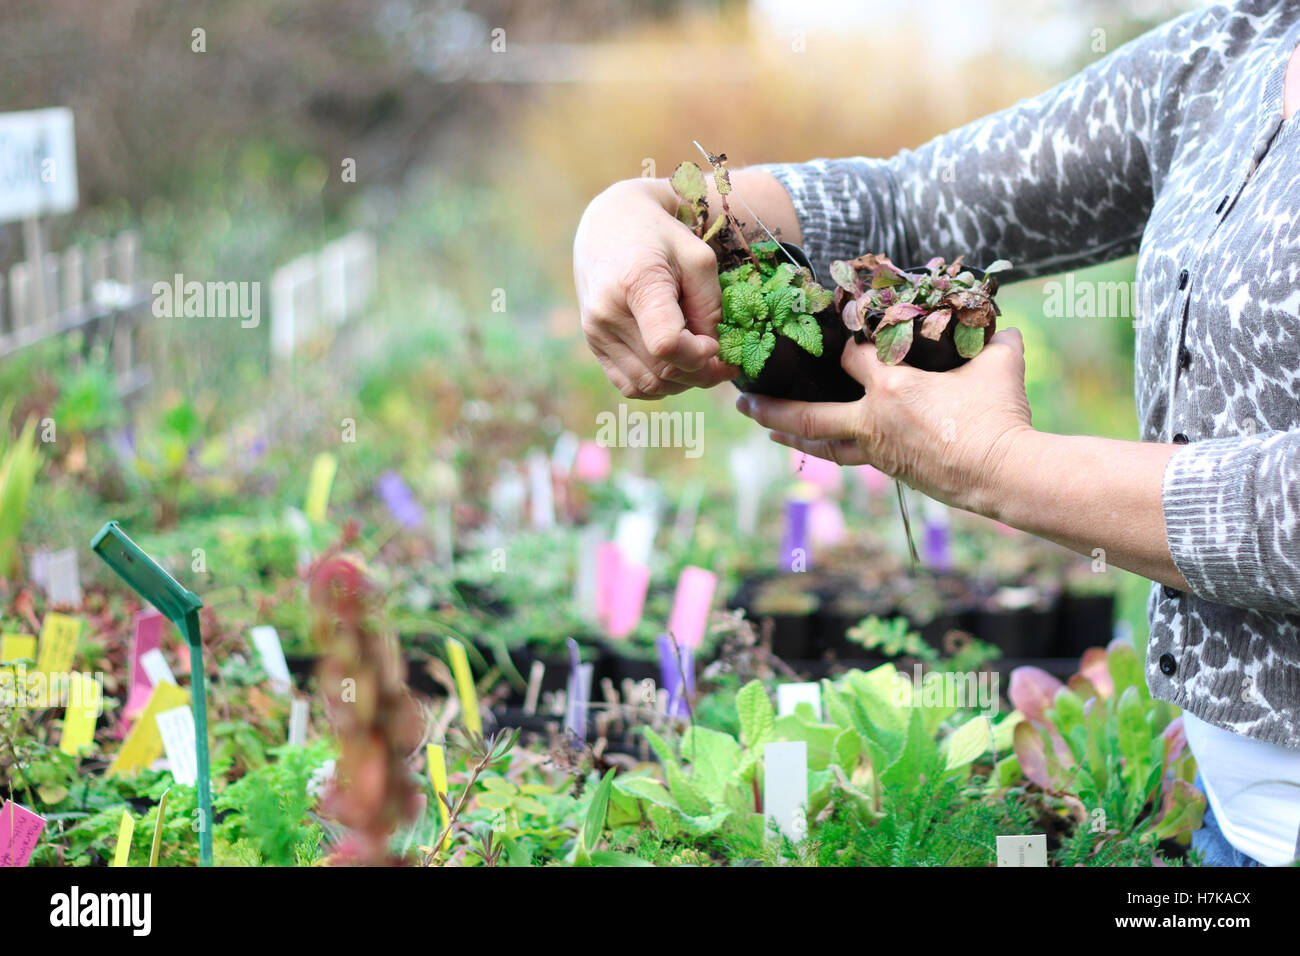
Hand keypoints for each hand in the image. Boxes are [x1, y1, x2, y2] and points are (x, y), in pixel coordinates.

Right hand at [573, 179, 735, 399]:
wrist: (609, 223)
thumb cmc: (661, 237)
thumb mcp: (699, 259)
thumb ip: (709, 307)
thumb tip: (711, 354)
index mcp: (635, 283)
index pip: (666, 344)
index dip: (698, 355)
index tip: (716, 345)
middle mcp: (607, 312)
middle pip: (661, 370)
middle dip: (701, 374)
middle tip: (725, 364)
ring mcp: (595, 332)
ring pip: (647, 385)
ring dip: (682, 384)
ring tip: (701, 364)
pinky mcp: (593, 343)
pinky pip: (630, 384)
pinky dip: (659, 386)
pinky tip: (676, 368)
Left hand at [735, 329, 1033, 515]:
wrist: (1004, 472)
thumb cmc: (999, 413)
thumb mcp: (1000, 363)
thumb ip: (995, 338)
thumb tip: (1002, 324)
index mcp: (891, 386)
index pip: (852, 357)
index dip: (847, 342)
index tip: (840, 333)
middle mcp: (874, 419)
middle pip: (809, 414)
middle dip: (772, 408)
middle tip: (741, 402)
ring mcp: (879, 450)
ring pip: (823, 443)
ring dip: (791, 436)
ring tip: (766, 430)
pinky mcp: (892, 470)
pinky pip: (850, 457)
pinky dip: (830, 448)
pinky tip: (820, 445)